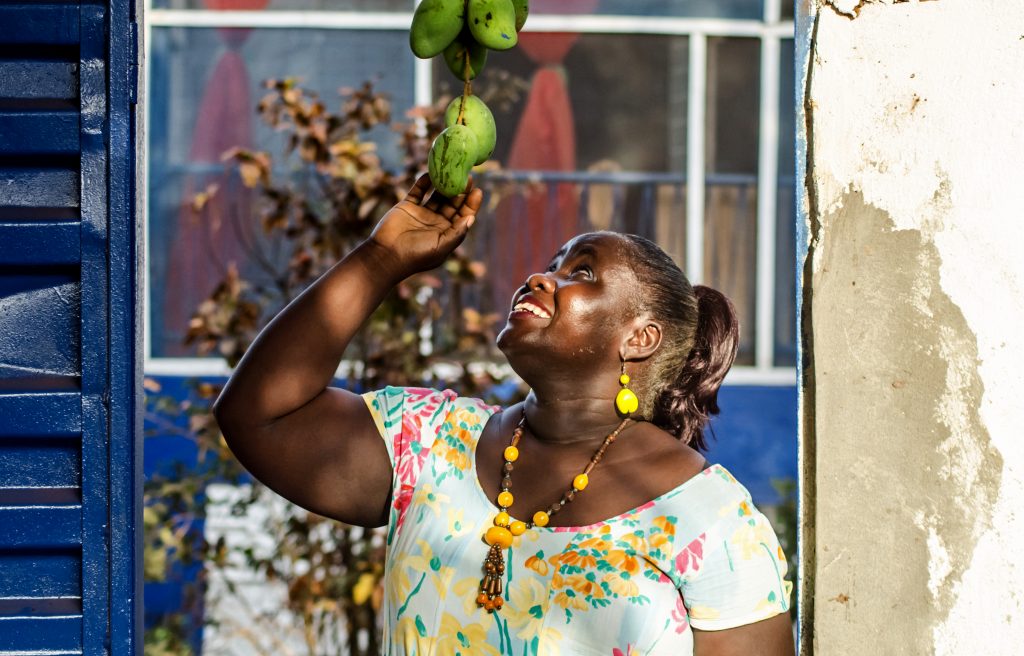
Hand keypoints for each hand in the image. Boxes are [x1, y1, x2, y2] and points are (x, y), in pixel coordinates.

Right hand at [368, 173, 483, 278]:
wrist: (386, 255)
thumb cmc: (416, 256)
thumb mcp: (441, 247)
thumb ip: (456, 233)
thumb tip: (471, 218)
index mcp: (447, 233)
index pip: (463, 216)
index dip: (471, 204)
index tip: (477, 191)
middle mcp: (436, 222)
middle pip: (452, 204)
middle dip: (461, 191)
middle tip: (468, 177)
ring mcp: (422, 213)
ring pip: (437, 195)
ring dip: (445, 185)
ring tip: (453, 172)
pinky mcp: (407, 206)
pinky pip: (418, 191)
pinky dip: (424, 182)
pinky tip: (431, 173)